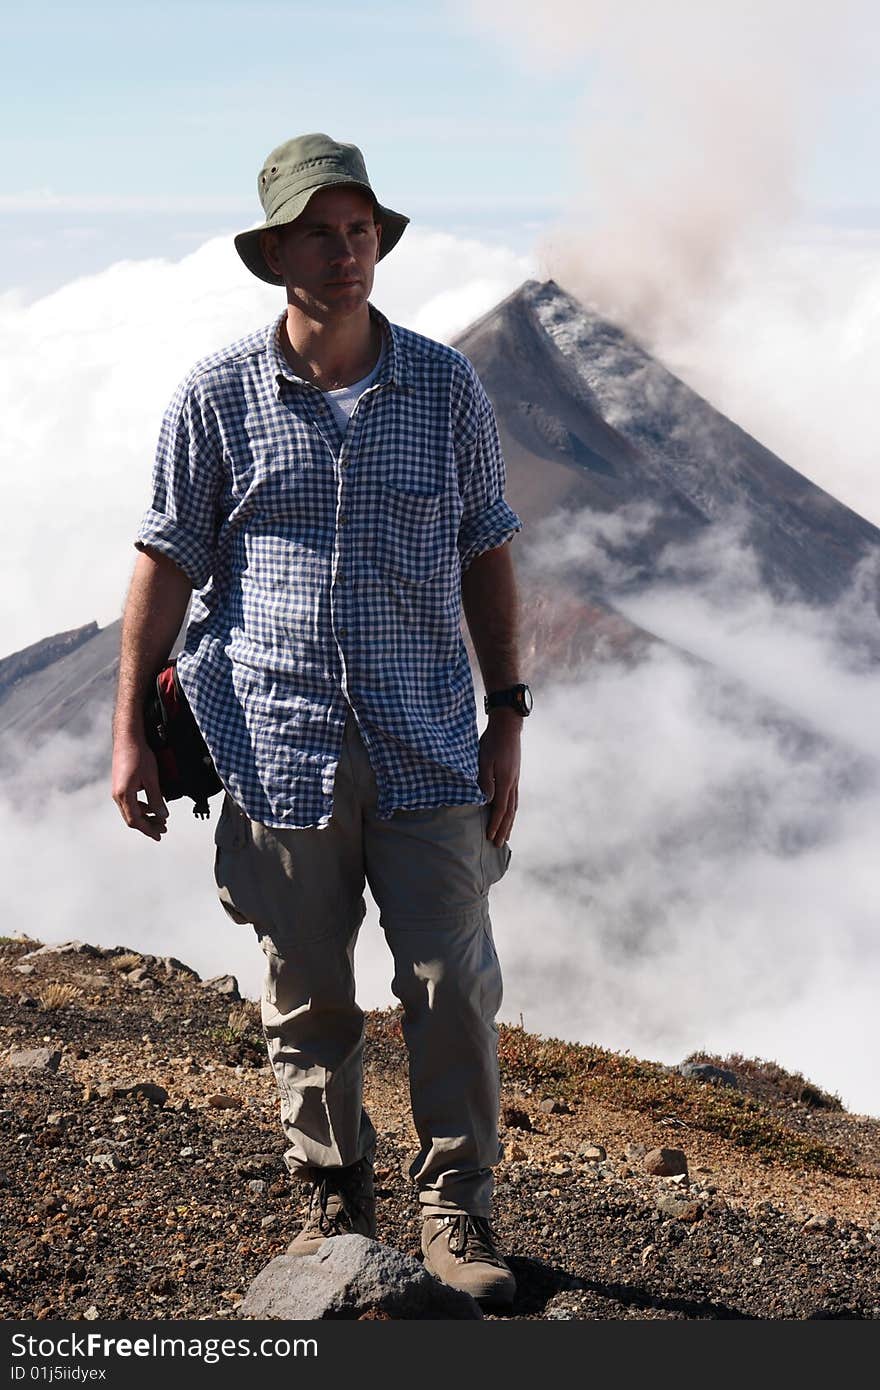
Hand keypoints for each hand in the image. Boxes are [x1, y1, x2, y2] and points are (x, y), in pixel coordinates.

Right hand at [112, 734, 168, 841]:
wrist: (128, 738)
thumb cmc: (139, 755)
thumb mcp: (151, 778)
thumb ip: (156, 798)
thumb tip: (162, 816)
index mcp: (124, 795)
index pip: (135, 820)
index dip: (148, 830)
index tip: (159, 835)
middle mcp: (118, 795)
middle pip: (132, 818)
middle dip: (148, 825)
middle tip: (163, 829)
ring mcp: (118, 790)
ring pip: (131, 811)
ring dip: (146, 816)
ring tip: (160, 819)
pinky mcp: (121, 785)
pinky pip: (130, 802)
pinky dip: (142, 807)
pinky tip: (152, 806)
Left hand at [478, 712, 520, 845]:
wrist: (508, 727)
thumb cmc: (492, 742)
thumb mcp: (484, 759)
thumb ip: (485, 780)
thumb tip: (487, 801)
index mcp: (505, 781)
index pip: (500, 809)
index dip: (495, 824)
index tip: (489, 837)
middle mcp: (512, 783)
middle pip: (509, 812)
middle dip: (503, 829)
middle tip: (498, 845)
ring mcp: (515, 780)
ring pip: (514, 807)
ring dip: (509, 823)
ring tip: (506, 835)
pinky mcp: (514, 776)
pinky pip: (514, 799)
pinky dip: (511, 812)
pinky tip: (509, 815)